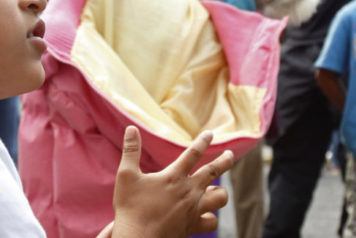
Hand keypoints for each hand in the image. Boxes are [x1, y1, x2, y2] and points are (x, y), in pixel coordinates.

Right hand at [111, 126, 232, 237]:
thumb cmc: (130, 207)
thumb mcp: (126, 175)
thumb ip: (131, 150)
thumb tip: (131, 128)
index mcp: (174, 176)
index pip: (193, 153)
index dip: (203, 141)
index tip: (210, 133)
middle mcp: (189, 191)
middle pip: (214, 172)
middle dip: (224, 161)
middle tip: (229, 154)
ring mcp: (193, 209)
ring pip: (220, 198)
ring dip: (221, 192)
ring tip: (218, 189)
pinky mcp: (193, 226)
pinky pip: (211, 221)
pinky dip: (211, 218)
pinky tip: (207, 215)